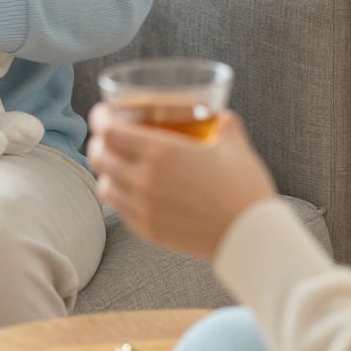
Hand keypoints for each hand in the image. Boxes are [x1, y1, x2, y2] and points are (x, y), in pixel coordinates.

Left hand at [88, 105, 276, 258]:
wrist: (251, 237)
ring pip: (104, 186)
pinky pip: (120, 210)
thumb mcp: (235, 144)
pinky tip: (134, 191)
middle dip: (99, 143)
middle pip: (99, 156)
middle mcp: (145, 179)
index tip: (104, 113)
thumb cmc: (244, 189)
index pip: (109, 130)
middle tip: (109, 137)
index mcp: (161, 152)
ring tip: (119, 166)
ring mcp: (144, 208)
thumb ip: (223, 123)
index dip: (100, 118)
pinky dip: (121, 197)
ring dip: (107, 172)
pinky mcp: (148, 231)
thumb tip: (220, 116)